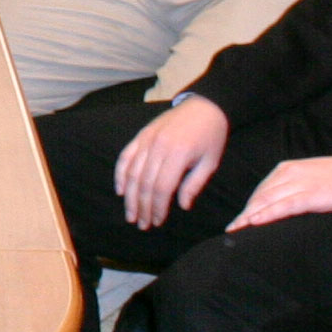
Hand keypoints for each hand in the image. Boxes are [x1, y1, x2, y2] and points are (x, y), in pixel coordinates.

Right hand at [114, 96, 229, 230]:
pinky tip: (121, 190)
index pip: (162, 188)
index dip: (157, 207)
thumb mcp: (210, 163)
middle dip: (142, 207)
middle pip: (145, 183)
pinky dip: (120, 174)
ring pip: (133, 172)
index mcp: (179, 154)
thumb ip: (194, 184)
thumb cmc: (211, 136)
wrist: (205, 106)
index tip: (157, 222)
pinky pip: (126, 156)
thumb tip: (182, 206)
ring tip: (131, 214)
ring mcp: (148, 139)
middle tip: (141, 224)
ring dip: (130, 196)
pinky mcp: (142, 135)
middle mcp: (159, 147)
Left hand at [227, 154, 331, 230]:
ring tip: (236, 230)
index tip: (238, 220)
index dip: (249, 206)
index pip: (262, 189)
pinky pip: (286, 205)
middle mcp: (292, 173)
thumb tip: (283, 203)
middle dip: (245, 213)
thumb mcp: (315, 178)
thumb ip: (296, 187)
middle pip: (260, 195)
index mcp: (290, 168)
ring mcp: (303, 183)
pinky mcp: (315, 195)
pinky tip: (255, 222)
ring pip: (268, 200)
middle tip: (231, 229)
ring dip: (249, 216)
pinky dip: (268, 213)